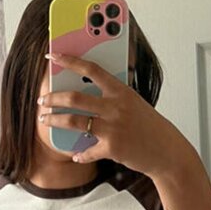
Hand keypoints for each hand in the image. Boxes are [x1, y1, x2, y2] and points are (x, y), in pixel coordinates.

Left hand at [38, 51, 190, 177]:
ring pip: (74, 122)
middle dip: (53, 98)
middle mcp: (116, 107)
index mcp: (121, 91)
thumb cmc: (150, 126)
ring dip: (55, 120)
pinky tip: (76, 154)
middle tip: (43, 100)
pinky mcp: (112, 148)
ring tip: (45, 119)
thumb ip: (113, 97)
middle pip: (75, 98)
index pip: (91, 69)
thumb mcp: (134, 103)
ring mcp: (113, 128)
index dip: (69, 61)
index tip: (53, 55)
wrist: (167, 151)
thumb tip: (85, 92)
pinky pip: (87, 150)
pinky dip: (80, 153)